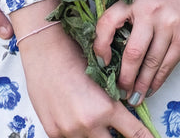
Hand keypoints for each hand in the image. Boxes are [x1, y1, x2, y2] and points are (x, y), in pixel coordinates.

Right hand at [15, 17, 153, 137]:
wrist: (45, 50)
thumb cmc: (75, 55)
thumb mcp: (103, 77)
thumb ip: (113, 100)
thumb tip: (125, 112)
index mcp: (106, 108)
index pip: (134, 133)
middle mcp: (89, 124)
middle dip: (118, 136)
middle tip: (119, 128)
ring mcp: (69, 131)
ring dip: (97, 133)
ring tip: (93, 115)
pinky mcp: (54, 132)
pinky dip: (78, 132)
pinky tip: (76, 117)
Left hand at [93, 0, 179, 103]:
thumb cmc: (166, 6)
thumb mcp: (145, 4)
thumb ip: (129, 24)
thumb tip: (110, 60)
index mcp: (135, 0)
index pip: (108, 22)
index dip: (100, 45)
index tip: (102, 63)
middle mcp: (151, 10)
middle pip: (133, 52)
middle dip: (125, 77)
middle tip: (120, 91)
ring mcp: (170, 24)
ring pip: (151, 63)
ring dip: (141, 85)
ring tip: (134, 97)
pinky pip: (166, 66)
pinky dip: (156, 82)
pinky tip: (150, 89)